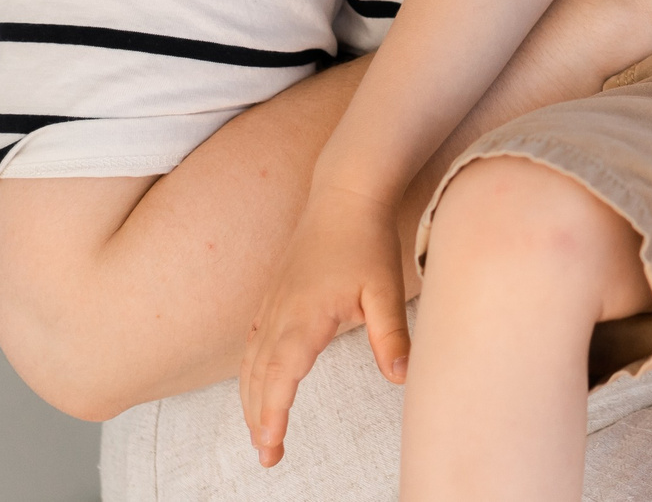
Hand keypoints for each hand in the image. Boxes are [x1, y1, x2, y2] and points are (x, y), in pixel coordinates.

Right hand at [239, 185, 408, 467]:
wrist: (344, 192)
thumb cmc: (366, 239)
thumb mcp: (385, 287)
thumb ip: (391, 335)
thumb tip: (402, 377)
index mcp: (305, 316)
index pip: (281, 376)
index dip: (273, 414)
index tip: (271, 446)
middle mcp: (280, 313)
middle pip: (259, 377)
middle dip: (259, 419)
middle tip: (267, 457)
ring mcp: (273, 303)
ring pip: (251, 361)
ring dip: (251, 398)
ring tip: (259, 433)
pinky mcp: (275, 294)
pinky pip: (252, 341)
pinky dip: (249, 370)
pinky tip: (253, 383)